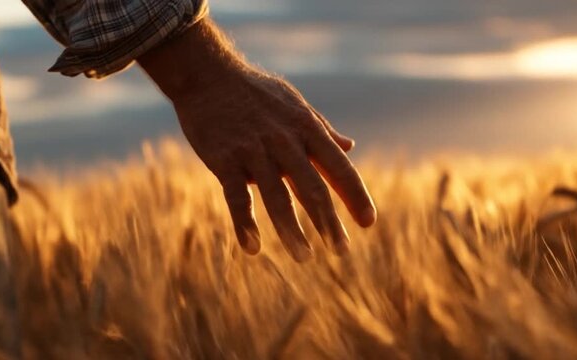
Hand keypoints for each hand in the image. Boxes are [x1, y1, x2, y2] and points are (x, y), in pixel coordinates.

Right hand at [138, 19, 375, 261]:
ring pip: (276, 197)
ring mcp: (253, 150)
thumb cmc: (256, 93)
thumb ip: (323, 130)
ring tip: (304, 256)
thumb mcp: (296, 104)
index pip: (339, 166)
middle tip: (341, 251)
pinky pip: (236, 197)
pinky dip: (244, 224)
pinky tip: (252, 248)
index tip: (368, 222)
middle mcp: (284, 140)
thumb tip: (350, 146)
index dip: (355, 195)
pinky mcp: (224, 159)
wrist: (208, 74)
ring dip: (292, 231)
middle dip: (328, 222)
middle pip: (312, 188)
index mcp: (306, 127)